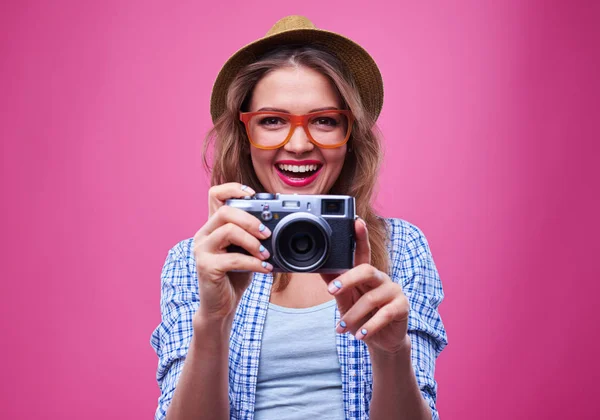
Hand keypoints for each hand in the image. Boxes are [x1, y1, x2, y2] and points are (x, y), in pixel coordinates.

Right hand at [193, 183, 273, 323]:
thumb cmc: (233, 277)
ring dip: (253, 241)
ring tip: (266, 253)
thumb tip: (275, 225)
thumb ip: (253, 237)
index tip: (253, 196)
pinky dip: (254, 262)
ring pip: (228, 230)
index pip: (215, 194)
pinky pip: (233, 258)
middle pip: (225, 211)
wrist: (220, 307)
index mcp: (212, 227)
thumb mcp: (245, 251)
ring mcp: (202, 250)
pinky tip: (265, 268)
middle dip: (251, 219)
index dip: (234, 189)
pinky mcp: (205, 267)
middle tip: (267, 233)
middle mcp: (203, 234)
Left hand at [322, 218, 410, 354]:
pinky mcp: (402, 307)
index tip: (356, 221)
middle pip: (366, 270)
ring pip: (371, 298)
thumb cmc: (361, 316)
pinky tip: (360, 334)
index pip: (363, 252)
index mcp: (366, 274)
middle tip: (331, 291)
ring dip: (353, 315)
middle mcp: (381, 278)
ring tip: (341, 328)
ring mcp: (393, 291)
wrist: (380, 340)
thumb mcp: (345, 301)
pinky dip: (369, 326)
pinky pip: (384, 314)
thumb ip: (336, 285)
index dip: (360, 236)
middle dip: (347, 280)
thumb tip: (320, 269)